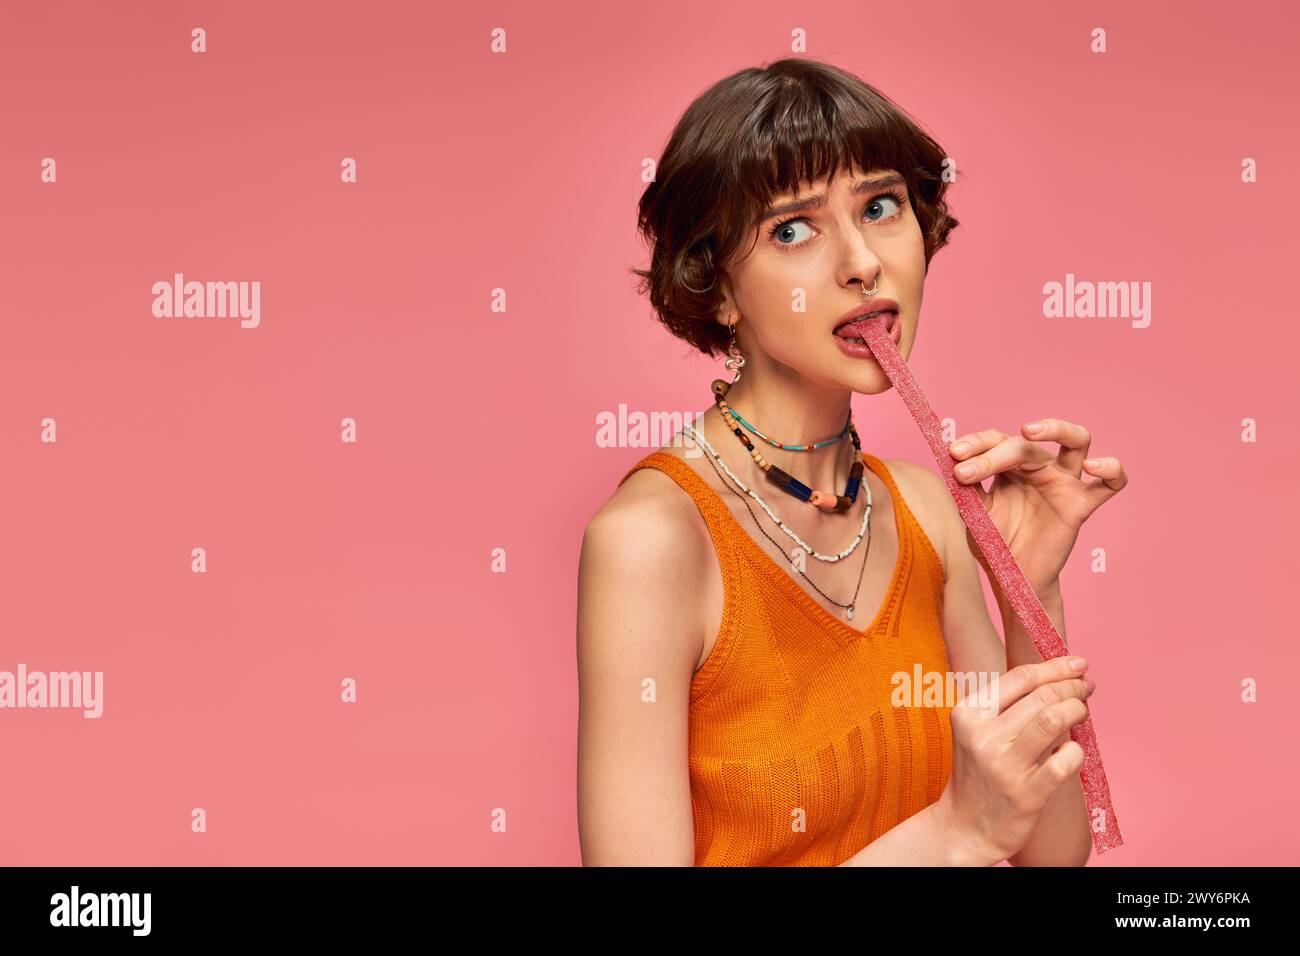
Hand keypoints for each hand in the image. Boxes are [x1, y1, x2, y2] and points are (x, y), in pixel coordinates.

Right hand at [936, 655, 1097, 864]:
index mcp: (968, 713)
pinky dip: (1077, 752)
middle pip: (1043, 696)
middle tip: (1087, 689)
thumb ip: (1009, 705)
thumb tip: (1062, 677)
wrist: (965, 826)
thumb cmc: (979, 772)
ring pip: (1054, 720)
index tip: (1079, 663)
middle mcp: (983, 735)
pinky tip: (1074, 753)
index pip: (1021, 677)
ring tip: (1082, 712)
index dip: (1056, 667)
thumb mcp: (977, 731)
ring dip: (1078, 710)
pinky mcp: (1025, 794)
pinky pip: (1066, 761)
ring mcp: (1004, 765)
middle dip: (1074, 687)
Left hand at [948, 418, 1127, 595]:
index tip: (953, 456)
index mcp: (1011, 466)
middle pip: (1024, 444)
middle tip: (965, 470)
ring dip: (1056, 428)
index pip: (996, 441)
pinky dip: (1111, 469)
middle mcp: (1039, 467)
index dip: (975, 444)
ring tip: (1028, 431)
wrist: (1012, 578)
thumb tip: (954, 463)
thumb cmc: (995, 543)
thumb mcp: (975, 515)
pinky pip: (1111, 483)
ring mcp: (1063, 483)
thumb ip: (969, 490)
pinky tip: (1093, 466)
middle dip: (993, 453)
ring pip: (1077, 440)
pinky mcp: (1082, 504)